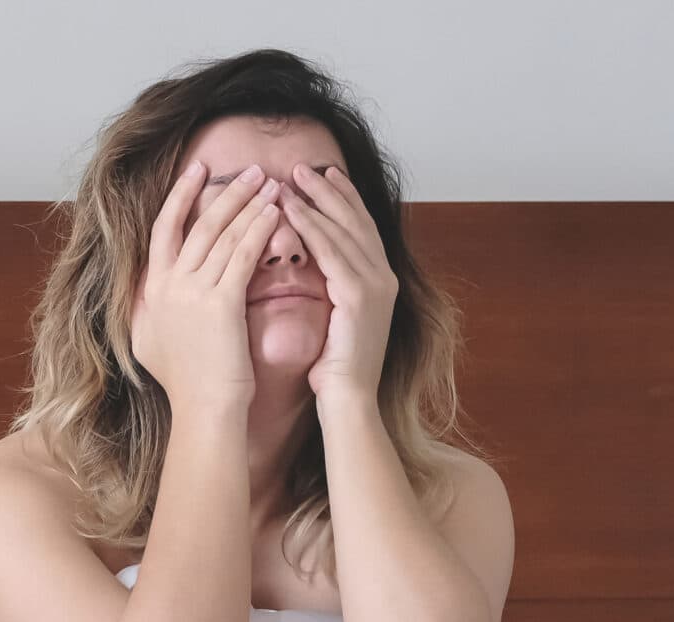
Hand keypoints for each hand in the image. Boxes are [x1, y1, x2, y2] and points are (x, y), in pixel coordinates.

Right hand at [130, 159, 286, 416]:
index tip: (198, 171)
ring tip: (272, 184)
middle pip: (197, 224)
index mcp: (151, 291)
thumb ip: (145, 310)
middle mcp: (167, 286)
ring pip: (223, 235)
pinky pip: (242, 256)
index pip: (162, 230)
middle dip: (226, 192)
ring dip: (249, 204)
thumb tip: (141, 293)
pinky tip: (276, 214)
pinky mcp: (220, 304)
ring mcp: (191, 294)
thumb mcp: (149, 342)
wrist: (203, 409)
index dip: (180, 197)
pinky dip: (259, 231)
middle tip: (252, 170)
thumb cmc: (185, 383)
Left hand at [280, 163, 397, 405]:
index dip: (343, 200)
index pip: (360, 229)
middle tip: (304, 166)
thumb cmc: (335, 372)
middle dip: (330, 190)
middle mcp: (383, 277)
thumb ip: (333, 291)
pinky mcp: (360, 296)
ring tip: (291, 178)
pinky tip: (291, 210)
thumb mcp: (336, 321)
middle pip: (355, 220)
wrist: (349, 402)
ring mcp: (375, 285)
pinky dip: (311, 227)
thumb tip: (316, 270)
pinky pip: (331, 252)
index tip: (324, 176)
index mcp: (379, 282)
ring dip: (316, 201)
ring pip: (342, 229)